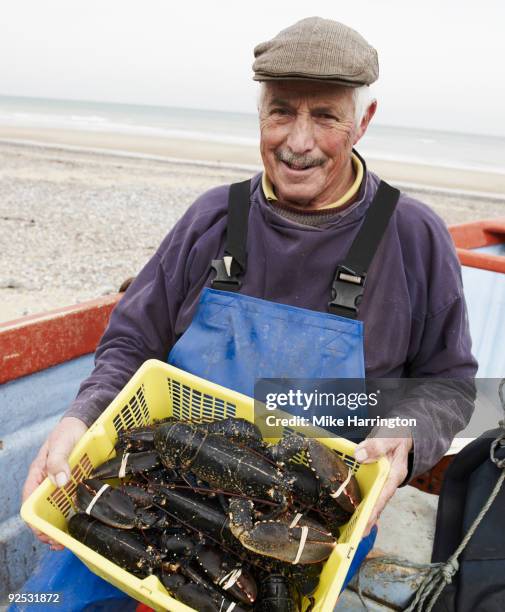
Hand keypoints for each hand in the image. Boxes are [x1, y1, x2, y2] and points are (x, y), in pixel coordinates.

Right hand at [22, 416, 87, 548]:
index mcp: (37, 474)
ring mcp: (59, 483)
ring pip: (54, 509)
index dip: (34, 520)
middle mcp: (46, 482)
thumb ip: (58, 461)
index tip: (43, 533)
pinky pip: (68, 501)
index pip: (29, 501)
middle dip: (46, 529)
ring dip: (58, 525)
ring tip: (66, 541)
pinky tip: (77, 522)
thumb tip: (59, 482)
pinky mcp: (72, 482)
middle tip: (58, 544)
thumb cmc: (68, 431)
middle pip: (41, 510)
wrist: (84, 422)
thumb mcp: (62, 444)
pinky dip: (70, 514)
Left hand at [354, 430, 412, 535]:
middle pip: (378, 502)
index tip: (365, 525)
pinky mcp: (377, 475)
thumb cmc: (398, 434)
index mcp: (395, 473)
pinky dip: (361, 498)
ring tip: (352, 528)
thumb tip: (360, 456)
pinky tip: (352, 507)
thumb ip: (376, 445)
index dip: (374, 511)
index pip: (383, 496)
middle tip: (356, 535)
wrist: (403, 431)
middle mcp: (389, 480)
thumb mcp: (390, 436)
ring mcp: (383, 479)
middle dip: (368, 519)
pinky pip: (369, 489)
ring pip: (373, 498)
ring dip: (364, 512)